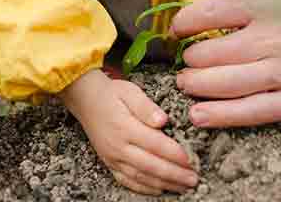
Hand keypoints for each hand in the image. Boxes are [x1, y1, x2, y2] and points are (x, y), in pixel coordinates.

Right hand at [60, 69, 197, 194]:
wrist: (85, 100)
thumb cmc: (112, 93)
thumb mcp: (130, 91)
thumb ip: (146, 106)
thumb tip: (163, 120)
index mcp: (125, 127)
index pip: (155, 144)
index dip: (175, 154)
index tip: (192, 160)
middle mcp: (118, 146)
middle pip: (150, 165)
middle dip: (175, 175)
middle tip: (195, 180)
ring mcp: (112, 158)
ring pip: (141, 177)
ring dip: (164, 184)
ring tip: (184, 187)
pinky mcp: (109, 163)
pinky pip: (127, 181)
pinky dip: (145, 188)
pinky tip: (160, 190)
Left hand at [171, 0, 280, 128]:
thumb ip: (254, 8)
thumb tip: (211, 19)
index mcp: (271, 6)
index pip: (211, 11)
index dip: (185, 23)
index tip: (177, 30)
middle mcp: (275, 37)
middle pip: (210, 52)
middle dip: (190, 60)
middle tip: (187, 65)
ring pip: (223, 83)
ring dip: (196, 86)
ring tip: (188, 87)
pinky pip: (251, 111)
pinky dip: (220, 114)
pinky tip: (200, 115)